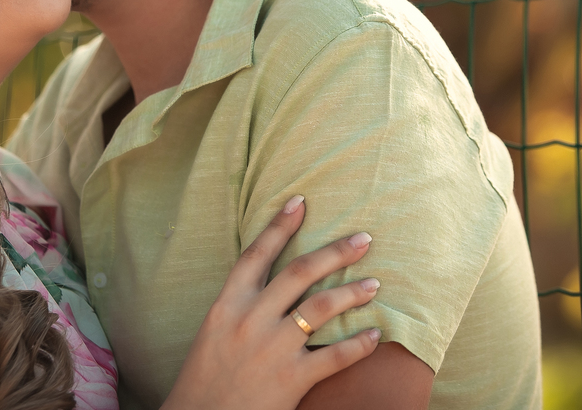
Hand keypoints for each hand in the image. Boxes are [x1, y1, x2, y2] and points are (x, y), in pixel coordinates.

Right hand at [160, 196, 380, 409]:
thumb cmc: (205, 379)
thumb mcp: (214, 331)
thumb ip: (241, 306)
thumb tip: (273, 282)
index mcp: (227, 305)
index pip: (256, 254)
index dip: (279, 225)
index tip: (301, 202)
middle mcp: (250, 319)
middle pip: (299, 272)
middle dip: (335, 252)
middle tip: (364, 239)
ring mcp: (272, 349)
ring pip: (321, 307)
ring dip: (352, 292)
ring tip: (374, 284)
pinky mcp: (290, 379)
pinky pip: (334, 356)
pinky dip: (359, 344)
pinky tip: (376, 335)